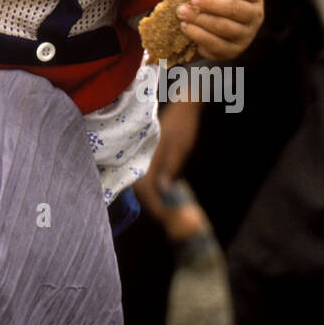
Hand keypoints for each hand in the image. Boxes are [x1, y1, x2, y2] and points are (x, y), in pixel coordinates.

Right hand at [133, 96, 201, 222]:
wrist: (181, 105)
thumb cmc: (182, 125)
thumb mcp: (180, 147)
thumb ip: (170, 167)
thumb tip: (163, 190)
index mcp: (147, 157)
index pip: (145, 190)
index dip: (155, 207)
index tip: (166, 218)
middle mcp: (141, 158)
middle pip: (141, 190)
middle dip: (154, 206)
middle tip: (170, 219)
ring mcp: (143, 158)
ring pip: (142, 185)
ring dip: (154, 199)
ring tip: (169, 210)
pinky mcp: (148, 158)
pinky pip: (146, 177)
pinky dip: (154, 189)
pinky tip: (164, 194)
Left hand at [175, 0, 263, 60]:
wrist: (203, 19)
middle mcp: (254, 16)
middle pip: (236, 9)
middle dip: (211, 4)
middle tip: (192, 0)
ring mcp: (245, 36)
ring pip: (225, 28)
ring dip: (201, 20)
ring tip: (182, 12)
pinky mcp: (232, 51)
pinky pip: (216, 46)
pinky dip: (198, 36)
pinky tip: (186, 27)